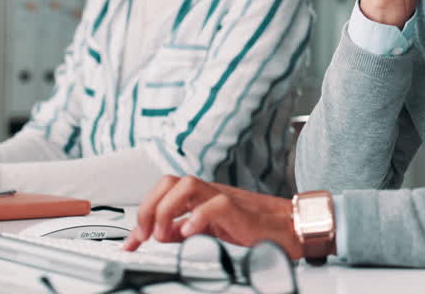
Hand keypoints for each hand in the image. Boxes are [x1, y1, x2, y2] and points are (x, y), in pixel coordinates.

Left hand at [123, 176, 303, 258]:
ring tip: (165, 235)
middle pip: (169, 182)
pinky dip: (198, 217)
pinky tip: (190, 234)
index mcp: (200, 199)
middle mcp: (210, 194)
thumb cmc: (257, 230)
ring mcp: (225, 199)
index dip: (141, 215)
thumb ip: (187, 231)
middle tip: (144, 237)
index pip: (163, 193)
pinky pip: (216, 204)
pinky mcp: (241, 211)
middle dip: (148, 209)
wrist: (292, 229)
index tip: (131, 243)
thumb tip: (162, 236)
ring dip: (167, 210)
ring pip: (187, 185)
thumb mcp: (213, 233)